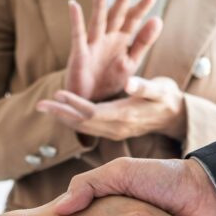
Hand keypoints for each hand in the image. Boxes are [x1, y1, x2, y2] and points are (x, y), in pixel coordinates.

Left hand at [38, 76, 186, 140]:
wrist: (175, 116)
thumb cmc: (168, 98)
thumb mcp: (160, 89)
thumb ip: (145, 86)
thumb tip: (128, 83)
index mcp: (124, 117)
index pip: (93, 113)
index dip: (74, 104)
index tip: (58, 94)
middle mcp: (116, 128)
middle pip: (82, 123)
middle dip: (61, 114)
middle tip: (39, 105)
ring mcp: (114, 131)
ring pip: (83, 127)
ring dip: (64, 117)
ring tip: (46, 108)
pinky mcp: (113, 130)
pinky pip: (88, 128)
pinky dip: (73, 120)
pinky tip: (63, 113)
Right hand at [65, 0, 162, 101]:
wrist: (91, 103)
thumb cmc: (109, 80)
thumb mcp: (131, 62)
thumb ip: (143, 42)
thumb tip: (158, 20)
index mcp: (121, 40)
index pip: (133, 19)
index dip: (142, 7)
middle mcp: (107, 38)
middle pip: (116, 16)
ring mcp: (93, 44)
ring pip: (98, 21)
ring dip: (99, 5)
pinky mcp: (79, 54)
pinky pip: (77, 35)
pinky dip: (76, 21)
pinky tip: (74, 5)